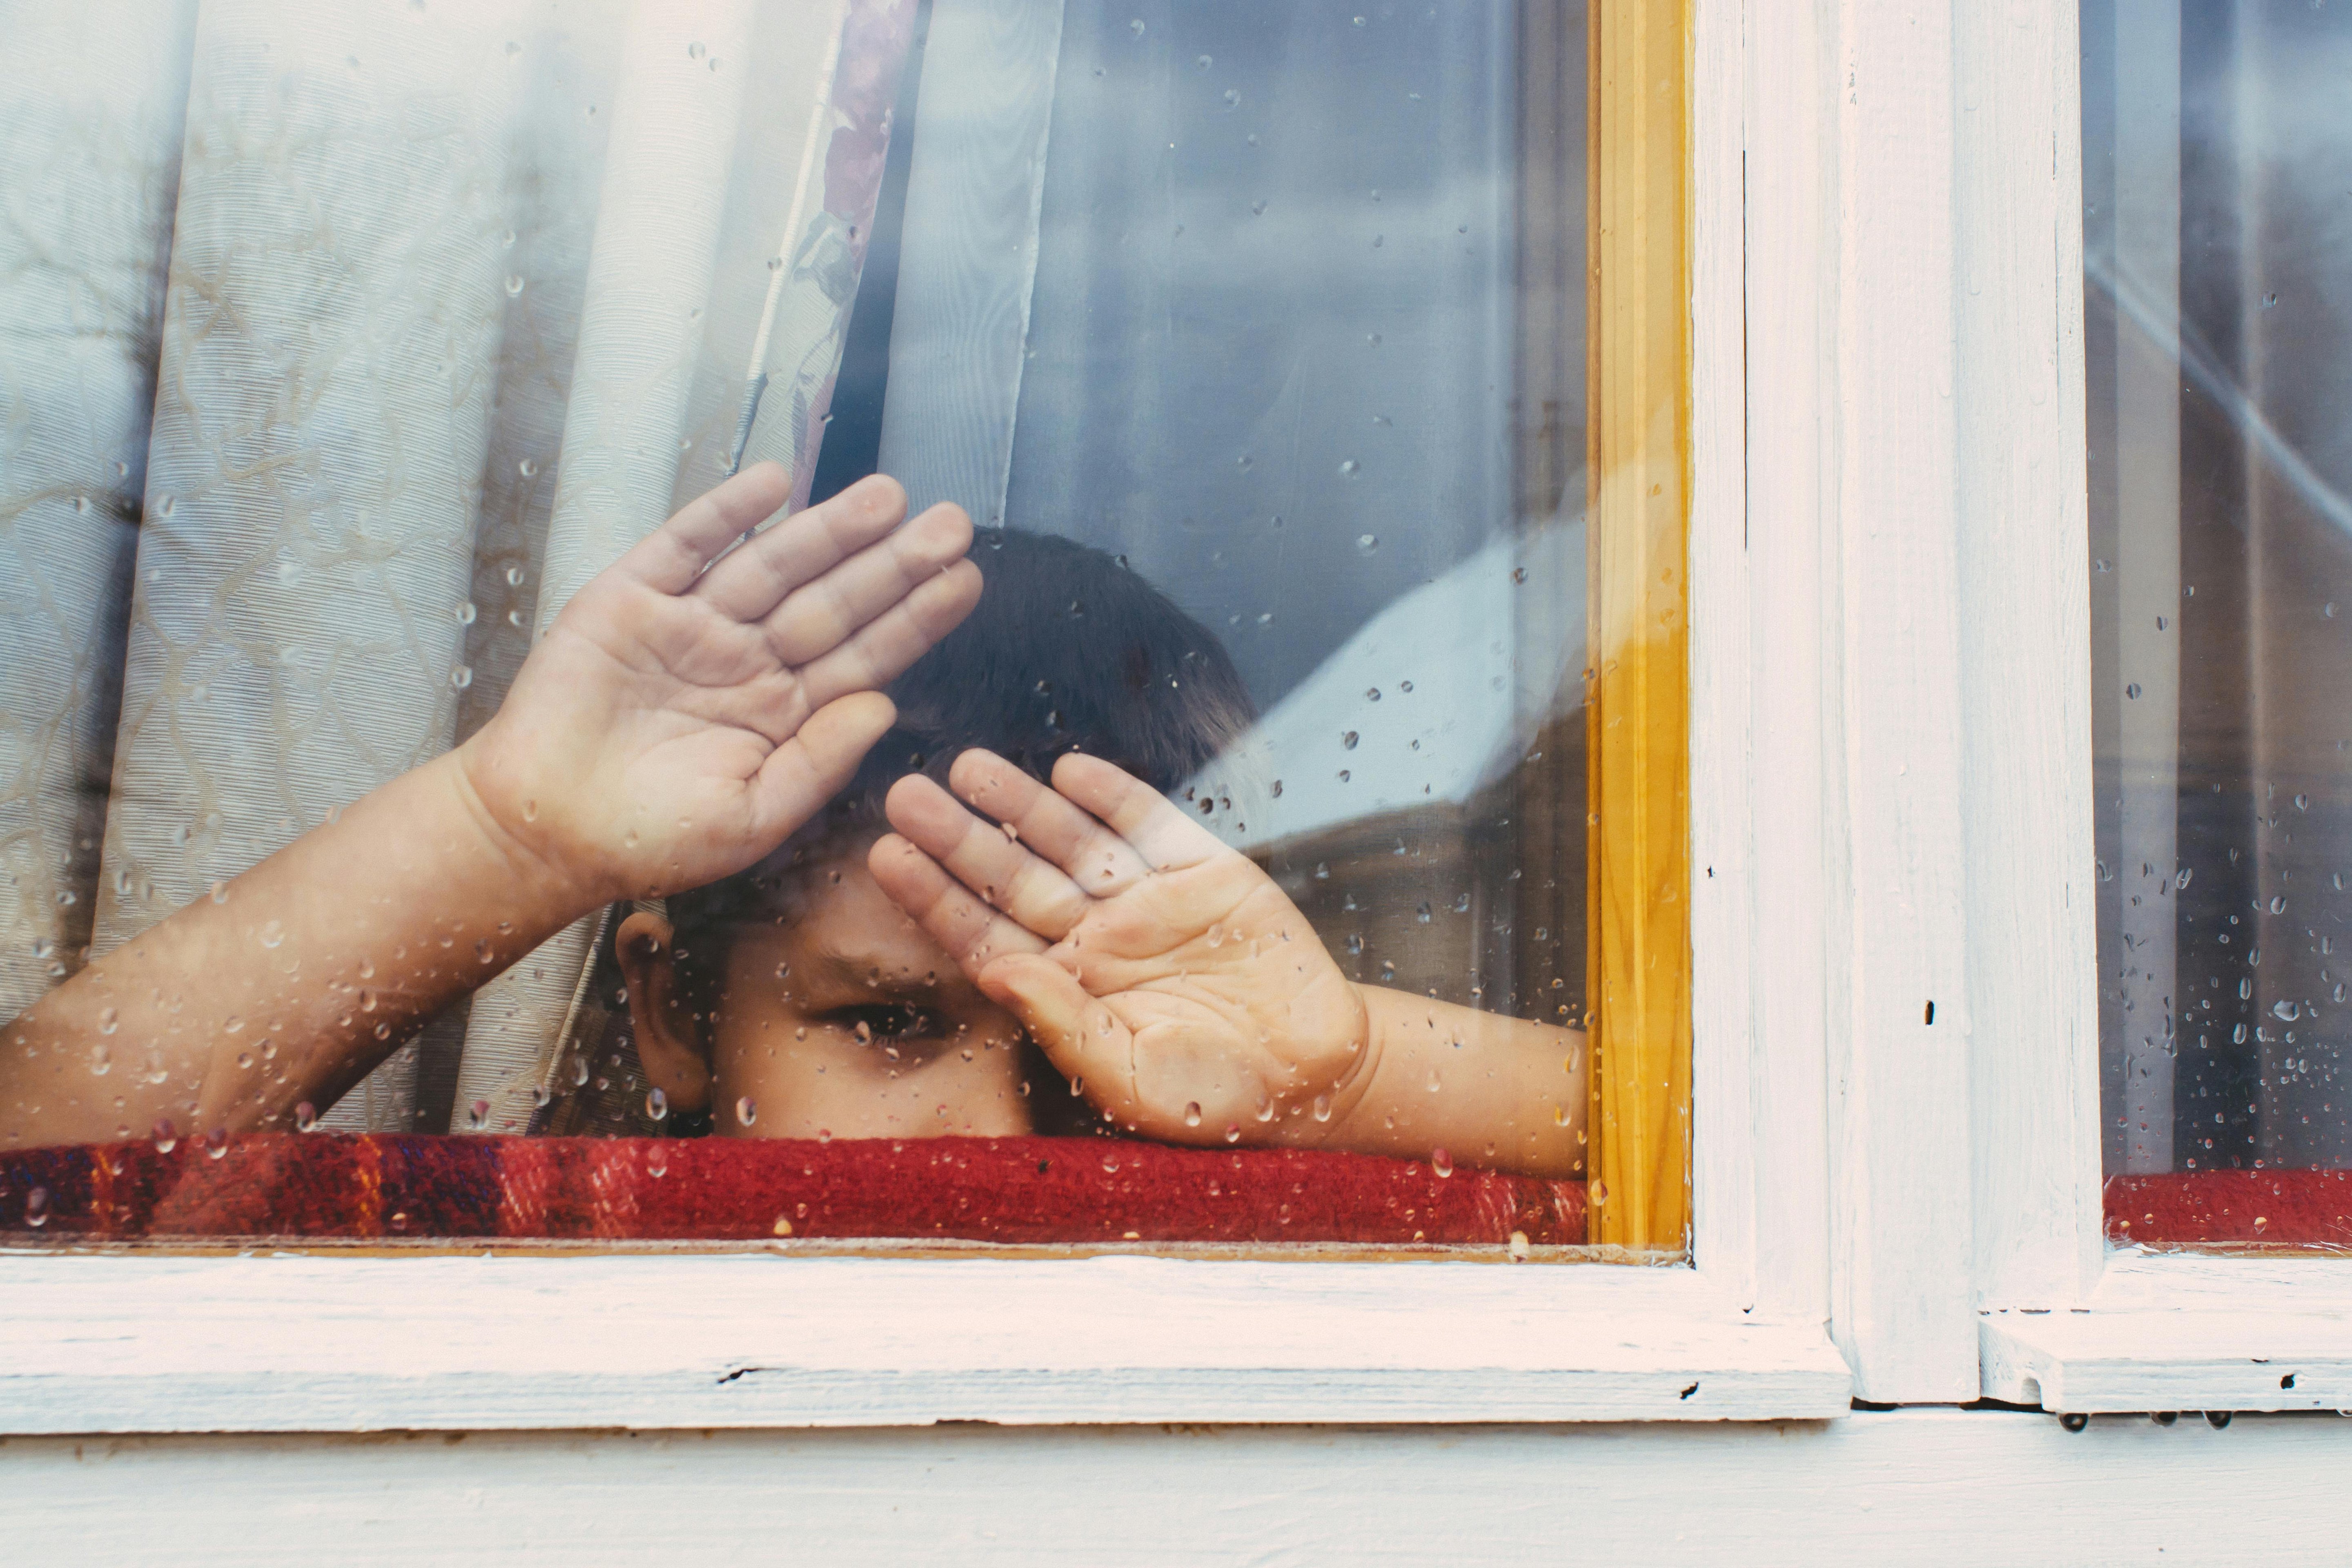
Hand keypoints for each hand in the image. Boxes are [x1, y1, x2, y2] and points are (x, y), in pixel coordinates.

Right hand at [462, 466, 979, 907]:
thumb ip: (819, 762)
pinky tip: (775, 481)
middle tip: (951, 523)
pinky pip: (686, 544)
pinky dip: (726, 511)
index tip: (965, 580)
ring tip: (888, 496)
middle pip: (833, 600)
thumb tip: (885, 706)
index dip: (915, 617)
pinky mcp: (631, 599)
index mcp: (783, 712)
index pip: (864, 656)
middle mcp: (747, 660)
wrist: (542, 831)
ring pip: (773, 563)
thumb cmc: (648, 839)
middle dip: (891, 563)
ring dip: (828, 528)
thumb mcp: (751, 816)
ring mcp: (691, 625)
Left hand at [867, 750, 1373, 1146]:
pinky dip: (1113, 794)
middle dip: (959, 837)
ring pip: (1071, 841)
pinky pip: (1151, 823)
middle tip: (903, 794)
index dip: (935, 896)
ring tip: (967, 767)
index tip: (885, 856)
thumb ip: (1063, 1026)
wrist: (1315, 1076)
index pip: (985, 934)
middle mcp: (1099, 939)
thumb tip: (996, 973)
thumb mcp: (1131, 1078)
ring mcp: (1151, 902)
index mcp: (1069, 991)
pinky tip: (1069, 769)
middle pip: (1013, 878)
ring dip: (1020, 804)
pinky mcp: (1208, 872)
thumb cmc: (1218, 1096)